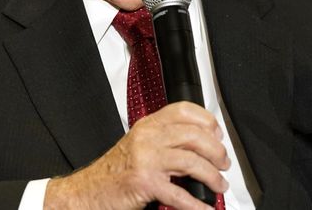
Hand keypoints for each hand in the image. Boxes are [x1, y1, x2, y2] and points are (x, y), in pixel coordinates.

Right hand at [44, 102, 229, 209]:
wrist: (88, 191)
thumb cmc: (115, 172)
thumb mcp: (139, 145)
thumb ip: (163, 139)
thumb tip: (198, 144)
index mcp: (148, 125)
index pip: (183, 110)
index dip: (207, 120)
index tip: (218, 134)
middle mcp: (147, 137)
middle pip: (194, 135)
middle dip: (216, 151)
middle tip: (224, 163)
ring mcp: (146, 159)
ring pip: (191, 161)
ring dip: (212, 175)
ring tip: (219, 184)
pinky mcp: (145, 183)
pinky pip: (179, 194)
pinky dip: (196, 204)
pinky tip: (206, 208)